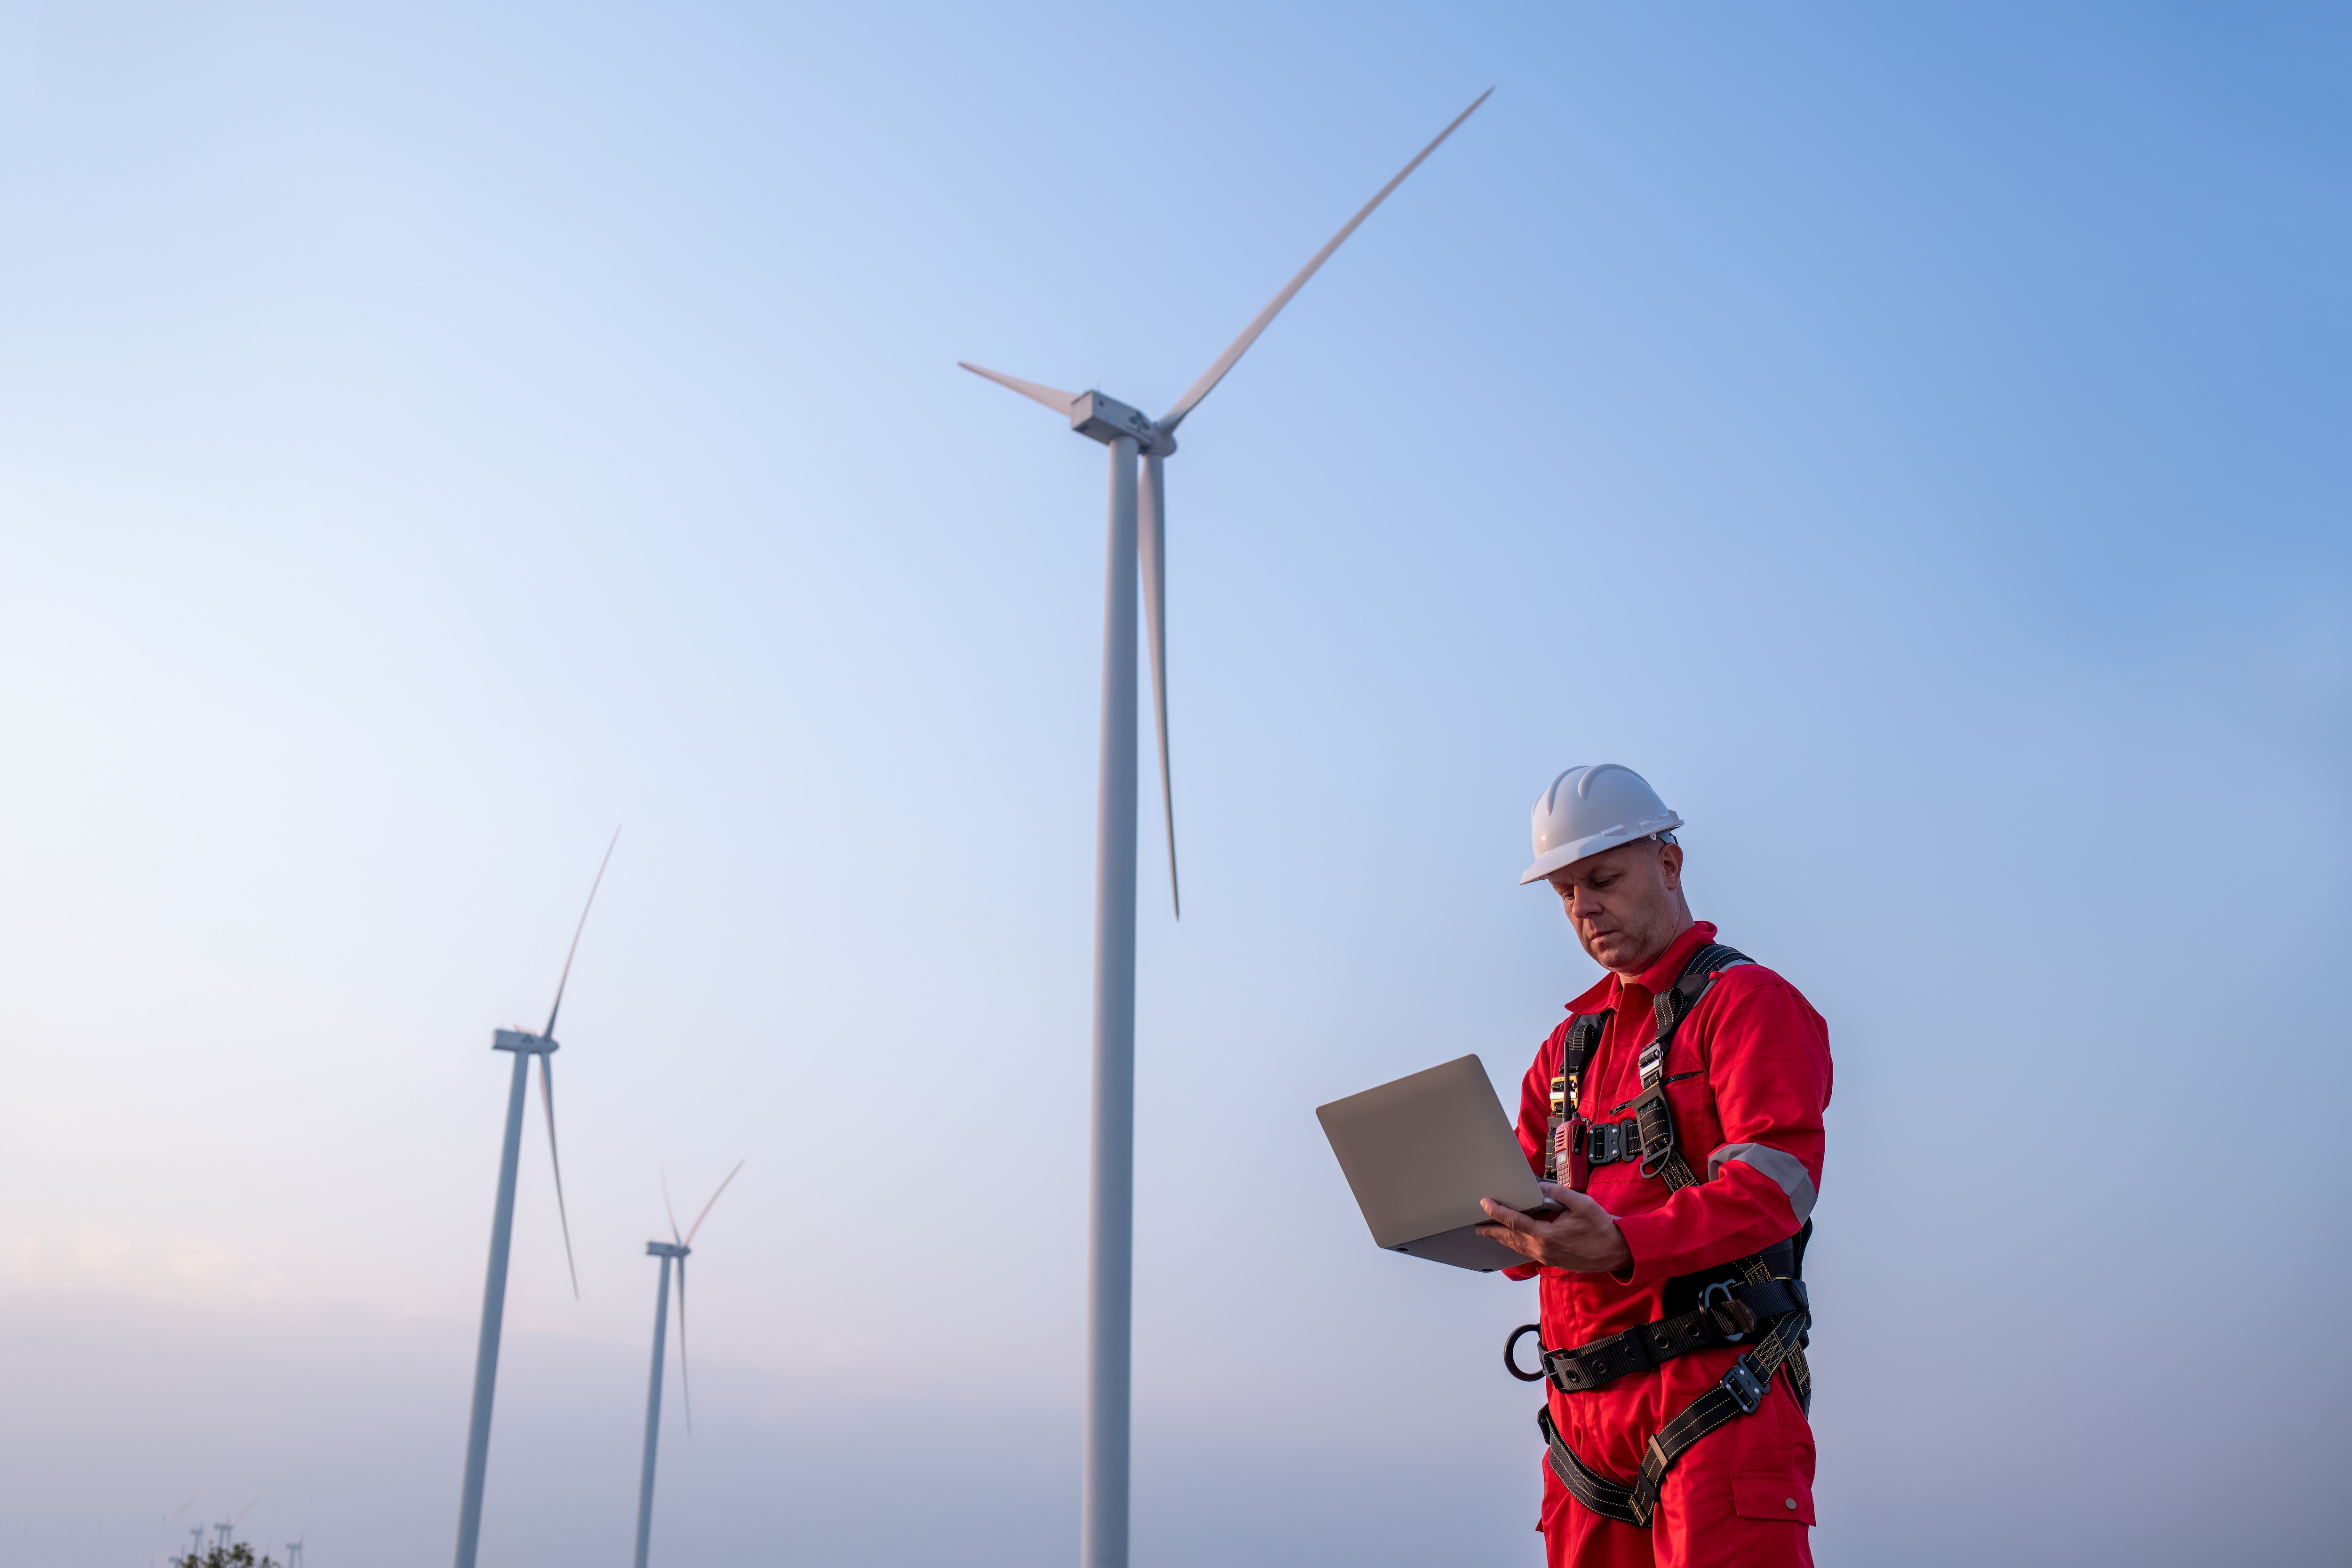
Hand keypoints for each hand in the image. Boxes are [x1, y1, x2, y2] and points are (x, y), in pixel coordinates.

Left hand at [1476, 1182, 1631, 1273]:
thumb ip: (1556, 1194)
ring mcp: (1547, 1257)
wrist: (1617, 1252)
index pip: (1514, 1221)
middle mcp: (1542, 1249)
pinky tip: (1514, 1240)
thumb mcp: (1580, 1204)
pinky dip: (1516, 1245)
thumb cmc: (1601, 1228)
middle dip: (1492, 1231)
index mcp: (1546, 1235)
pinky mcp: (1553, 1261)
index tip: (1485, 1203)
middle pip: (1509, 1238)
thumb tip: (1538, 1188)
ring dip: (1502, 1239)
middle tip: (1477, 1225)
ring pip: (1517, 1248)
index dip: (1496, 1212)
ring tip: (1489, 1232)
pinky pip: (1528, 1252)